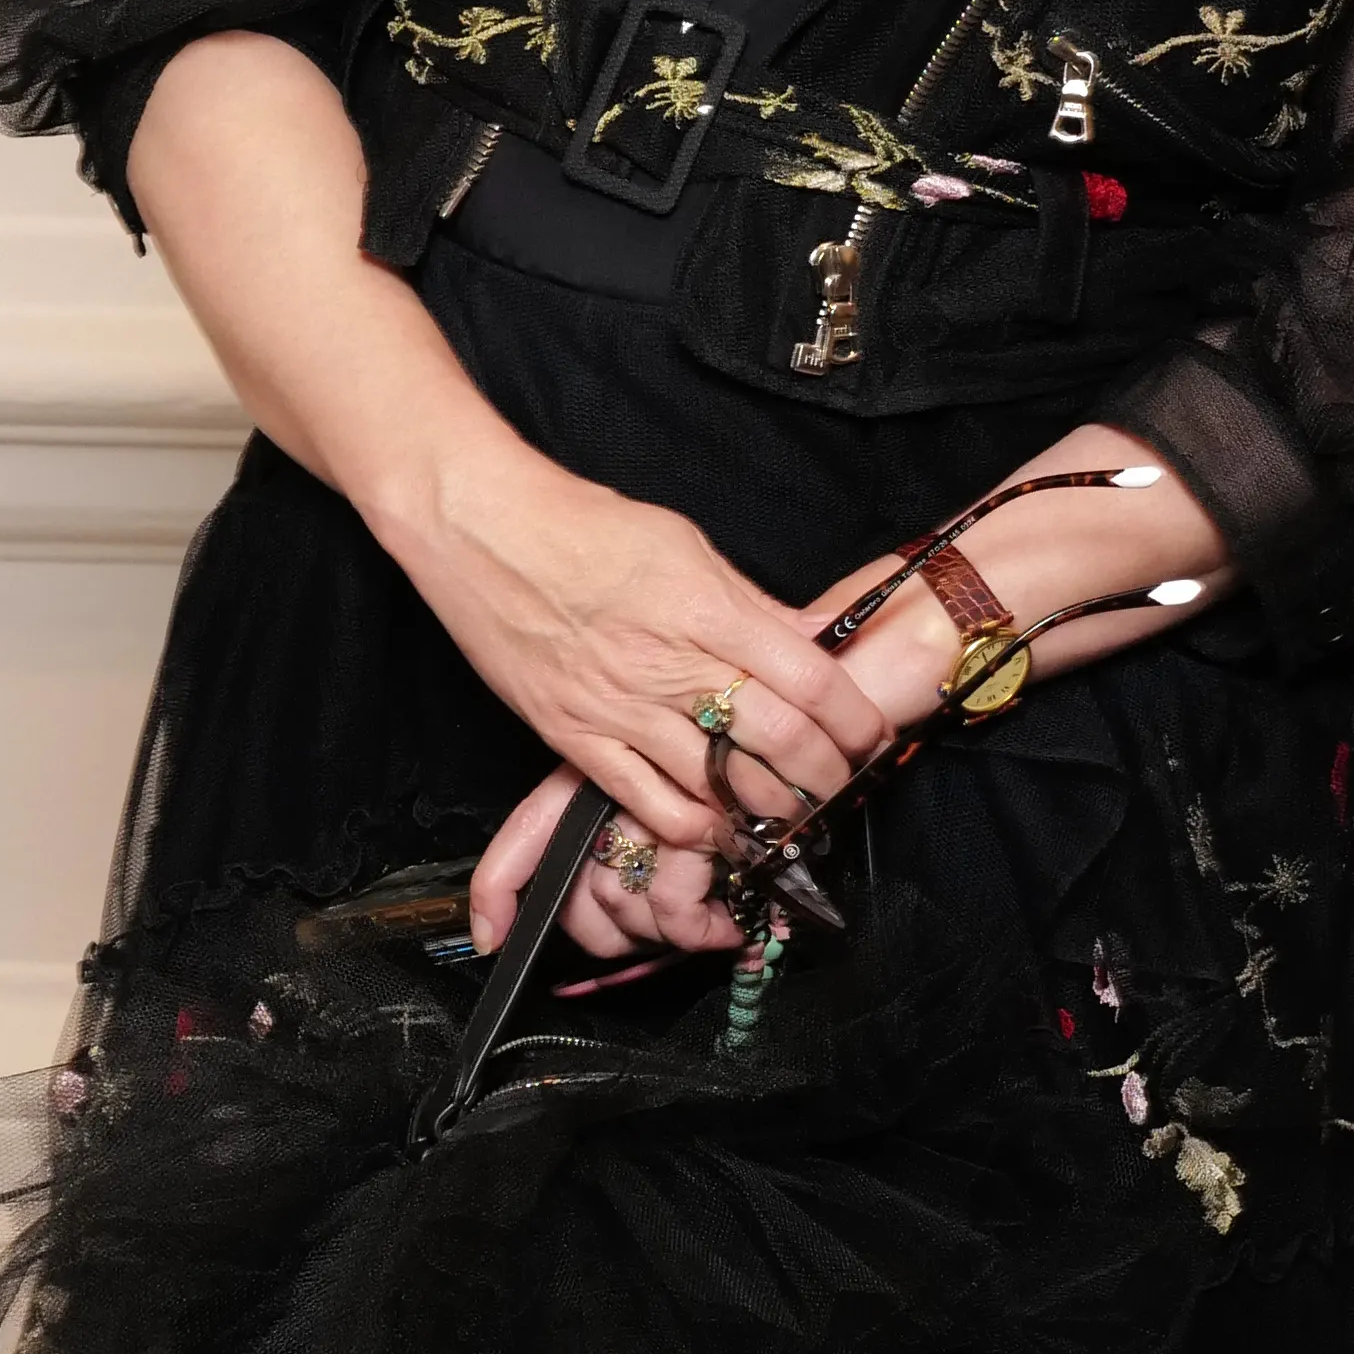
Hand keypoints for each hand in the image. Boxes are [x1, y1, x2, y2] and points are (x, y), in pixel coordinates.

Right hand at [395, 444, 890, 948]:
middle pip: (779, 742)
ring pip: (720, 785)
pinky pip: (645, 803)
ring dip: (770, 812)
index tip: (872, 736)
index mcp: (706, 607)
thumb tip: (818, 636)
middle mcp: (669, 664)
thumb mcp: (685, 543)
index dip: (855, 720)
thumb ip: (752, 602)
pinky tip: (717, 829)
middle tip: (842, 784)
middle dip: (826, 776)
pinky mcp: (574, 736)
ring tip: (794, 817)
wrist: (481, 529)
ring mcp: (620, 707)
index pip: (810, 680)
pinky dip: (692, 827)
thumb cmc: (582, 525)